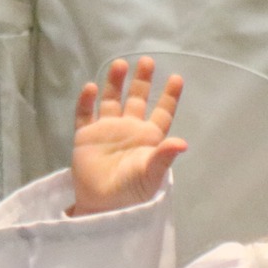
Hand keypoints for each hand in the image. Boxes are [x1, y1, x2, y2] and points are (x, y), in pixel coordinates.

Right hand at [69, 57, 186, 216]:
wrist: (103, 206)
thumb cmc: (132, 193)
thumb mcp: (151, 174)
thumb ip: (164, 156)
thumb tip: (183, 143)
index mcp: (148, 137)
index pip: (161, 112)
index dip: (169, 96)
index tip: (177, 78)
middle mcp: (129, 129)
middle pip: (137, 99)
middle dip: (142, 81)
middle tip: (147, 61)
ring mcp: (106, 131)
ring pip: (111, 101)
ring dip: (115, 83)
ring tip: (119, 65)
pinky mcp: (86, 137)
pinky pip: (84, 115)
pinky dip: (86, 102)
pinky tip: (90, 88)